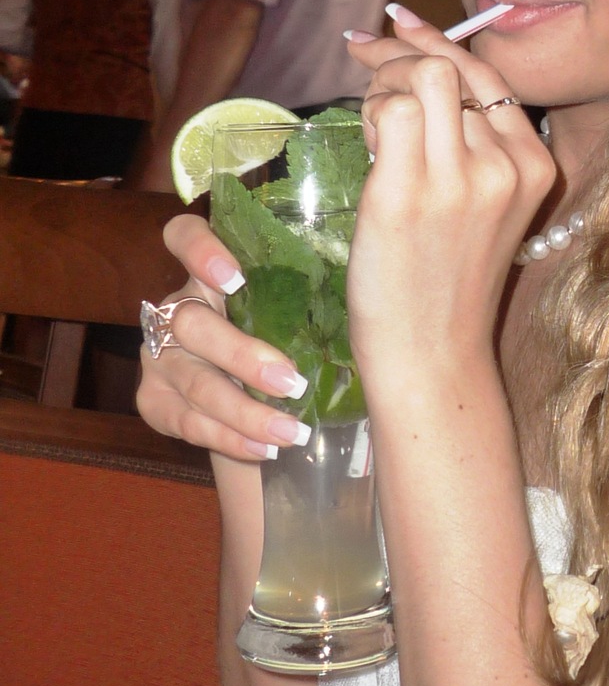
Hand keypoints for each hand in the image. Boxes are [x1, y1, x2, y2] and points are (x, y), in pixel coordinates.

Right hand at [136, 213, 313, 460]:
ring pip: (195, 382)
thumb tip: (378, 284)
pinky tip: (264, 449)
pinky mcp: (153, 400)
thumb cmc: (289, 343)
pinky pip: (187, 422)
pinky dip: (229, 438)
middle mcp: (178, 309)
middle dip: (243, 357)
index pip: (183, 237)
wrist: (257, 404)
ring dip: (246, 412)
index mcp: (211, 274)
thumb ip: (311, 297)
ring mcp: (161, 356)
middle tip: (293, 383)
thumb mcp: (294, 315)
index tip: (235, 277)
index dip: (199, 251)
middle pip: (192, 323)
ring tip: (291, 433)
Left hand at [343, 13, 555, 394]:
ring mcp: (459, 179)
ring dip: (382, 82)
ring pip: (421, 77)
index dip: (437, 42)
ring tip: (368, 118)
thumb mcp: (484, 211)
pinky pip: (389, 110)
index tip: (397, 24)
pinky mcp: (408, 193)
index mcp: (534, 167)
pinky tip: (364, 140)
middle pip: (451, 67)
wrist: (433, 356)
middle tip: (364, 53)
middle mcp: (505, 166)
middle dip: (400, 51)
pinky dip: (368, 110)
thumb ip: (469, 151)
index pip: (487, 77)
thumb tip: (417, 77)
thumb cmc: (447, 288)